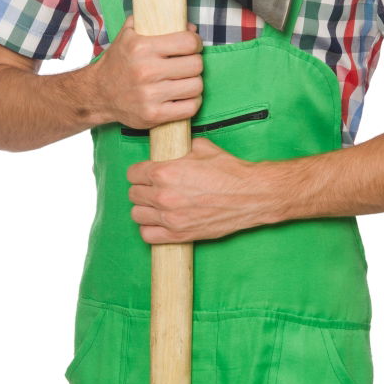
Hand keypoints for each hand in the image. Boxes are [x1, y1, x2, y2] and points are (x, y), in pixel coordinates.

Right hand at [90, 17, 203, 129]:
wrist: (98, 93)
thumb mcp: (129, 33)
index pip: (188, 42)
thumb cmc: (119, 62)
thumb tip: (190, 26)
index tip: (192, 46)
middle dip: (195, 63)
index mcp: (142, 47)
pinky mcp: (153, 115)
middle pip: (195, 65)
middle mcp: (146, 71)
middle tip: (188, 64)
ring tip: (185, 80)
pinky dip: (192, 102)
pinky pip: (189, 108)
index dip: (195, 42)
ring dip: (194, 83)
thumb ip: (154, 22)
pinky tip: (183, 97)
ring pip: (196, 87)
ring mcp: (149, 95)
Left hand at [127, 137, 267, 243]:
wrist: (250, 195)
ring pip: (137, 215)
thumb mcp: (202, 148)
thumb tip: (173, 148)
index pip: (133, 173)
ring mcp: (170, 218)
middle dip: (141, 188)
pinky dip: (150, 228)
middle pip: (133, 194)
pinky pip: (148, 235)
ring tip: (155, 204)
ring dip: (144, 208)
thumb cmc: (229, 171)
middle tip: (152, 187)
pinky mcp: (179, 235)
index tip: (145, 172)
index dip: (139, 171)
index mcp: (165, 171)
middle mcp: (163, 195)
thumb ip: (181, 149)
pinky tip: (160, 221)